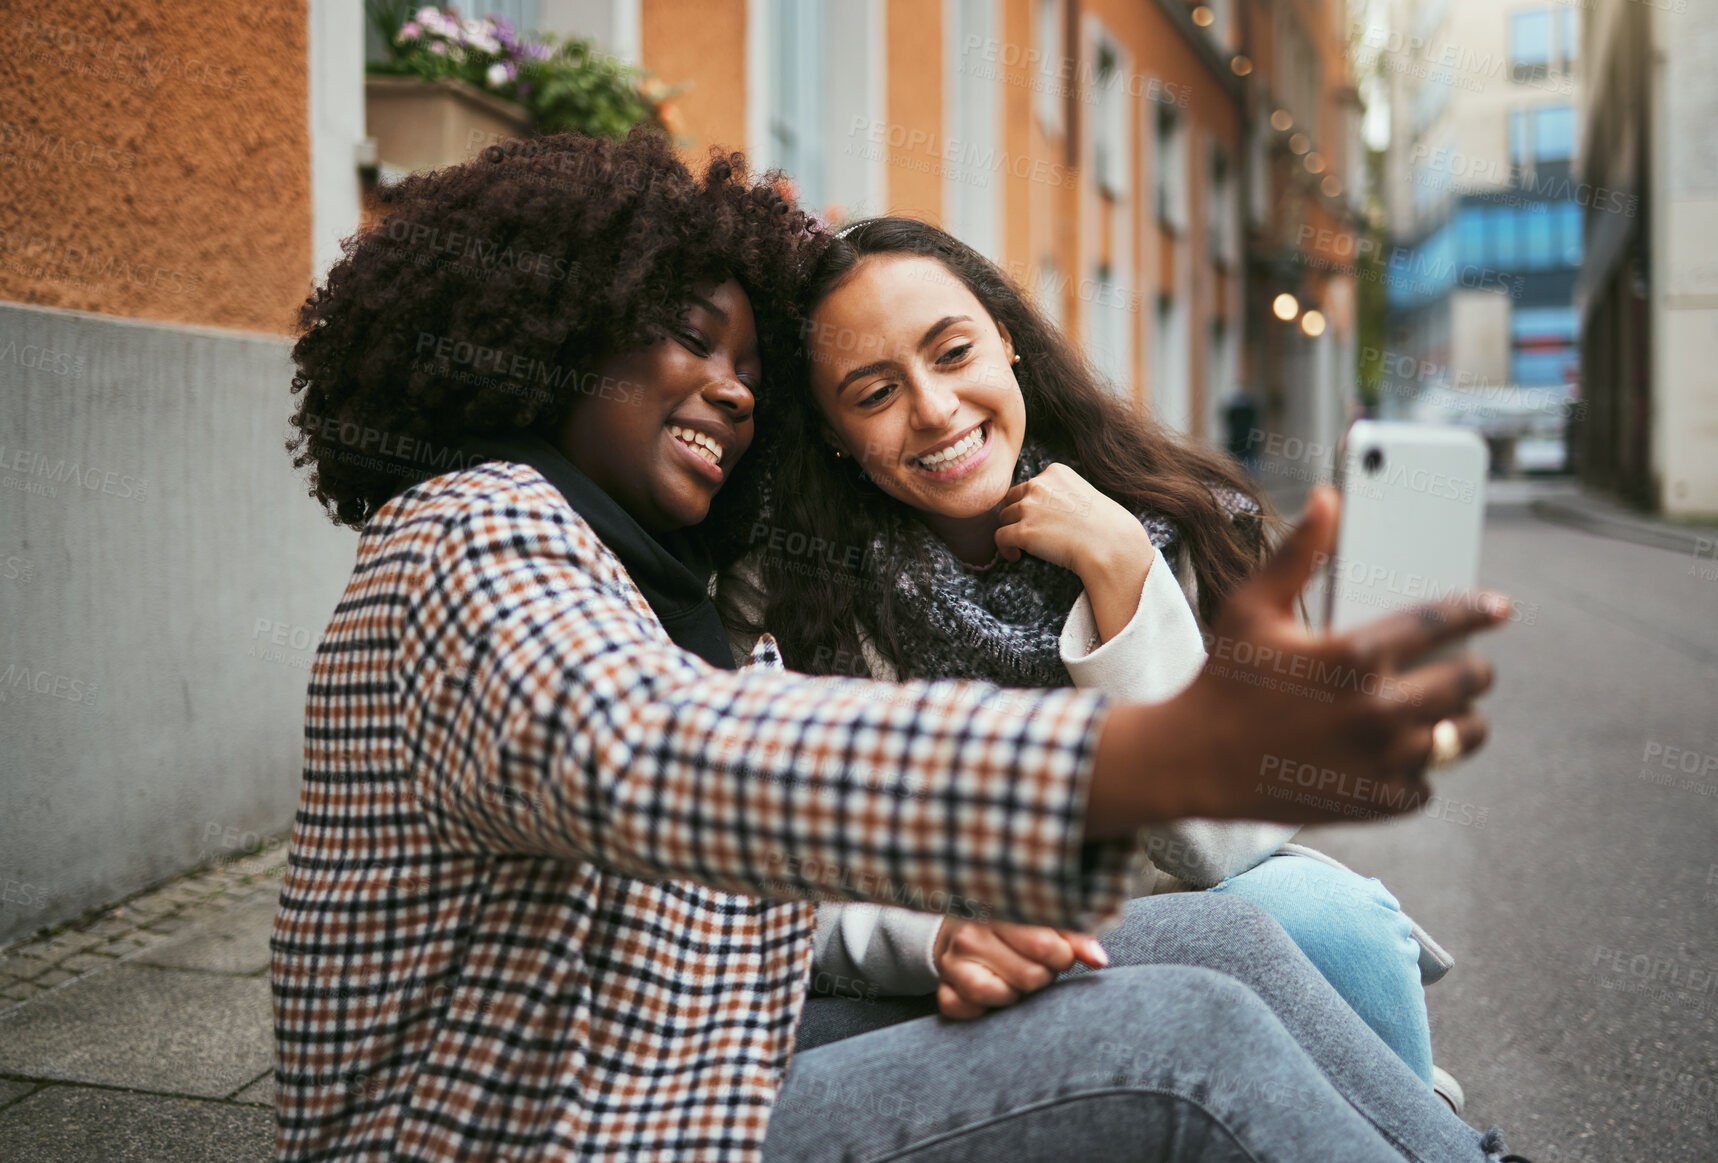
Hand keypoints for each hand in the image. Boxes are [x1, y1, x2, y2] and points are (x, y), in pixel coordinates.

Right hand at [932, 916, 1108, 1019]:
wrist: (962, 925)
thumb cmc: (1014, 924)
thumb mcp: (1044, 920)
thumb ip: (1074, 936)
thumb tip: (1099, 960)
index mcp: (999, 908)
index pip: (1045, 946)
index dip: (1062, 957)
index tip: (1058, 952)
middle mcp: (970, 933)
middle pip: (1029, 976)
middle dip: (1042, 975)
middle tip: (1035, 964)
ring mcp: (952, 961)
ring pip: (1000, 995)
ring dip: (1015, 993)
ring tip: (1015, 977)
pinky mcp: (943, 987)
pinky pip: (966, 1010)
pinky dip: (982, 1009)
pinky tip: (991, 991)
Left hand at [995, 463, 1153, 642]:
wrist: (1111, 545)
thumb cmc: (1106, 525)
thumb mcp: (1085, 493)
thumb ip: (1062, 493)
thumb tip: (1046, 508)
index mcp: (1055, 472)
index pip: (1030, 484)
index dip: (1031, 502)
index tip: (1040, 517)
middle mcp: (1038, 485)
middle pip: (1012, 499)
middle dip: (1017, 515)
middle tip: (1028, 531)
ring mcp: (1028, 508)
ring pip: (1004, 517)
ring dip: (1011, 531)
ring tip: (1023, 547)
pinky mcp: (1023, 531)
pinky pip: (1000, 537)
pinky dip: (1005, 548)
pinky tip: (1015, 556)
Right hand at [1087, 485, 1510, 832]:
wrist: (1191, 761)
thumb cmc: (1223, 679)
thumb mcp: (1252, 607)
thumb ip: (1299, 551)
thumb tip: (1330, 497)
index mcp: (1354, 656)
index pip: (1442, 623)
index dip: (1477, 611)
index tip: (1498, 608)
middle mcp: (1377, 710)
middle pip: (1468, 683)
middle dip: (1473, 669)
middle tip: (1464, 666)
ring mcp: (1380, 762)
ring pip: (1460, 737)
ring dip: (1459, 722)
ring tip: (1440, 712)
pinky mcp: (1374, 802)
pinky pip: (1427, 785)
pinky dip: (1418, 771)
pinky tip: (1396, 754)